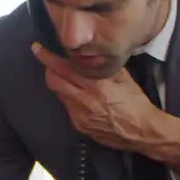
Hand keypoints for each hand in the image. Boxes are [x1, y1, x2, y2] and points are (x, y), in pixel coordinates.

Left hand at [32, 43, 179, 162]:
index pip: (63, 68)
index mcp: (96, 86)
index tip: (37, 48)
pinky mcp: (79, 126)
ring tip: (66, 77)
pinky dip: (69, 97)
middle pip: (53, 81)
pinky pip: (67, 107)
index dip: (47, 58)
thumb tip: (87, 54)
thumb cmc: (136, 102)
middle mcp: (84, 100)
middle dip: (48, 69)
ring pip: (58, 94)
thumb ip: (103, 66)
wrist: (142, 132)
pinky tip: (79, 95)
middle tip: (49, 61)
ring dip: (59, 83)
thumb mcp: (124, 78)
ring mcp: (79, 115)